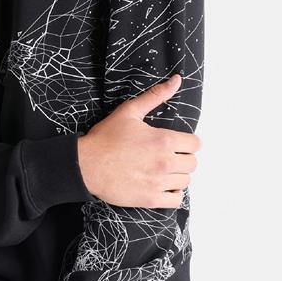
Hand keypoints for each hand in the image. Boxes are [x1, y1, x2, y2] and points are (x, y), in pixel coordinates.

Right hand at [77, 73, 200, 208]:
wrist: (86, 165)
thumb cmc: (105, 138)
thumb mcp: (129, 111)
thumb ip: (156, 95)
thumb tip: (176, 80)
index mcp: (163, 140)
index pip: (195, 144)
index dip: (187, 142)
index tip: (177, 143)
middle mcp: (165, 162)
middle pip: (192, 163)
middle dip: (183, 158)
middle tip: (168, 156)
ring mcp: (158, 182)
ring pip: (186, 181)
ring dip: (178, 175)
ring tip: (163, 170)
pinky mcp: (150, 199)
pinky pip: (176, 200)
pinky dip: (173, 194)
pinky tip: (162, 185)